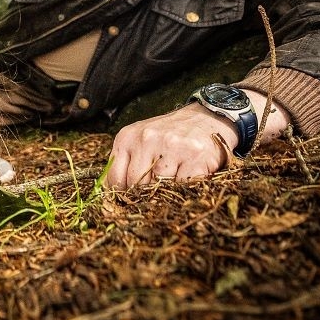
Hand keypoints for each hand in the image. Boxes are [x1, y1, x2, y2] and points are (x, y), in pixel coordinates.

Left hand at [106, 104, 237, 188]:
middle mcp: (147, 139)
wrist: (206, 118)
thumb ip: (126, 163)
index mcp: (128, 137)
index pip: (115, 178)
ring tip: (173, 183)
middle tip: (156, 193)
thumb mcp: (139, 141)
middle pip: (137, 185)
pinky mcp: (196, 157)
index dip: (123, 194)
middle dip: (146, 194)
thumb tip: (113, 196)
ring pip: (160, 187)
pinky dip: (186, 189)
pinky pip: (184, 186)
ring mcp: (172, 147)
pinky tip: (188, 180)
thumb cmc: (168, 135)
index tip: (131, 200)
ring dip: (167, 191)